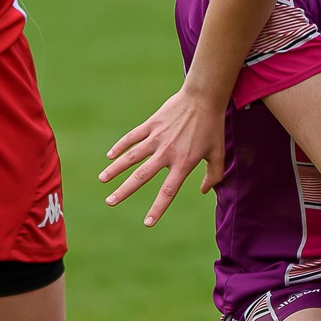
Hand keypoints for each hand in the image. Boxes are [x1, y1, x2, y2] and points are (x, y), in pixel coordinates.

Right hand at [98, 88, 227, 225]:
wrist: (203, 98)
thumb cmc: (212, 127)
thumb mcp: (218, 153)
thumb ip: (213, 175)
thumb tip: (203, 191)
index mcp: (183, 163)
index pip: (168, 191)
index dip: (158, 208)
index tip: (147, 222)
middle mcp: (167, 153)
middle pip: (141, 176)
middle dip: (124, 191)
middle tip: (110, 202)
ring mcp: (156, 137)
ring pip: (131, 156)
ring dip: (115, 169)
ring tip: (103, 180)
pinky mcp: (151, 124)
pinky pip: (132, 137)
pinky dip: (120, 146)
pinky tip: (110, 156)